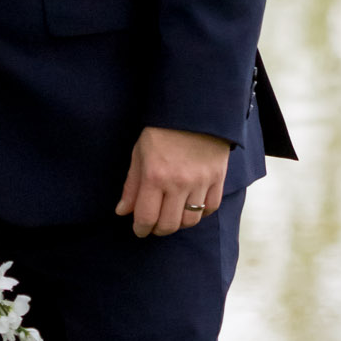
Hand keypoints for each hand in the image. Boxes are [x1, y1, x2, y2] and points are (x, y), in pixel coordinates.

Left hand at [115, 126, 230, 238]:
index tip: (140, 230)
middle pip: (169, 224)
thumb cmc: (161, 130)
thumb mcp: (139, 153)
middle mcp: (178, 183)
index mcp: (154, 175)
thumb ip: (132, 185)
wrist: (194, 110)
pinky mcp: (218, 178)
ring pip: (191, 220)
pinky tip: (192, 207)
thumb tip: (123, 212)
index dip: (141, 229)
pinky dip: (201, 213)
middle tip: (155, 226)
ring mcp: (200, 182)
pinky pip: (211, 208)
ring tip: (173, 216)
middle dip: (159, 230)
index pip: (146, 217)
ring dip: (179, 223)